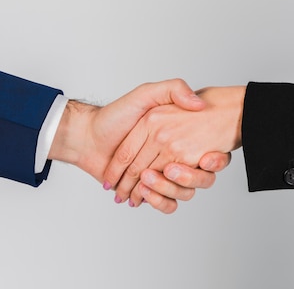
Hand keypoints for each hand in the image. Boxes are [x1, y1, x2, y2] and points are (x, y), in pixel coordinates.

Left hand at [46, 79, 229, 212]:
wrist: (86, 137)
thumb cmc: (113, 116)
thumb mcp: (145, 94)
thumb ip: (173, 90)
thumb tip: (199, 103)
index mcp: (174, 134)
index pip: (197, 151)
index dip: (207, 158)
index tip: (206, 159)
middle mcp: (169, 154)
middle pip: (190, 173)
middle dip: (182, 177)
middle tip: (170, 171)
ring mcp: (161, 174)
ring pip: (180, 192)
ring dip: (164, 191)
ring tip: (145, 183)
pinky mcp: (150, 189)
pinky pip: (167, 204)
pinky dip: (159, 203)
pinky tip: (143, 196)